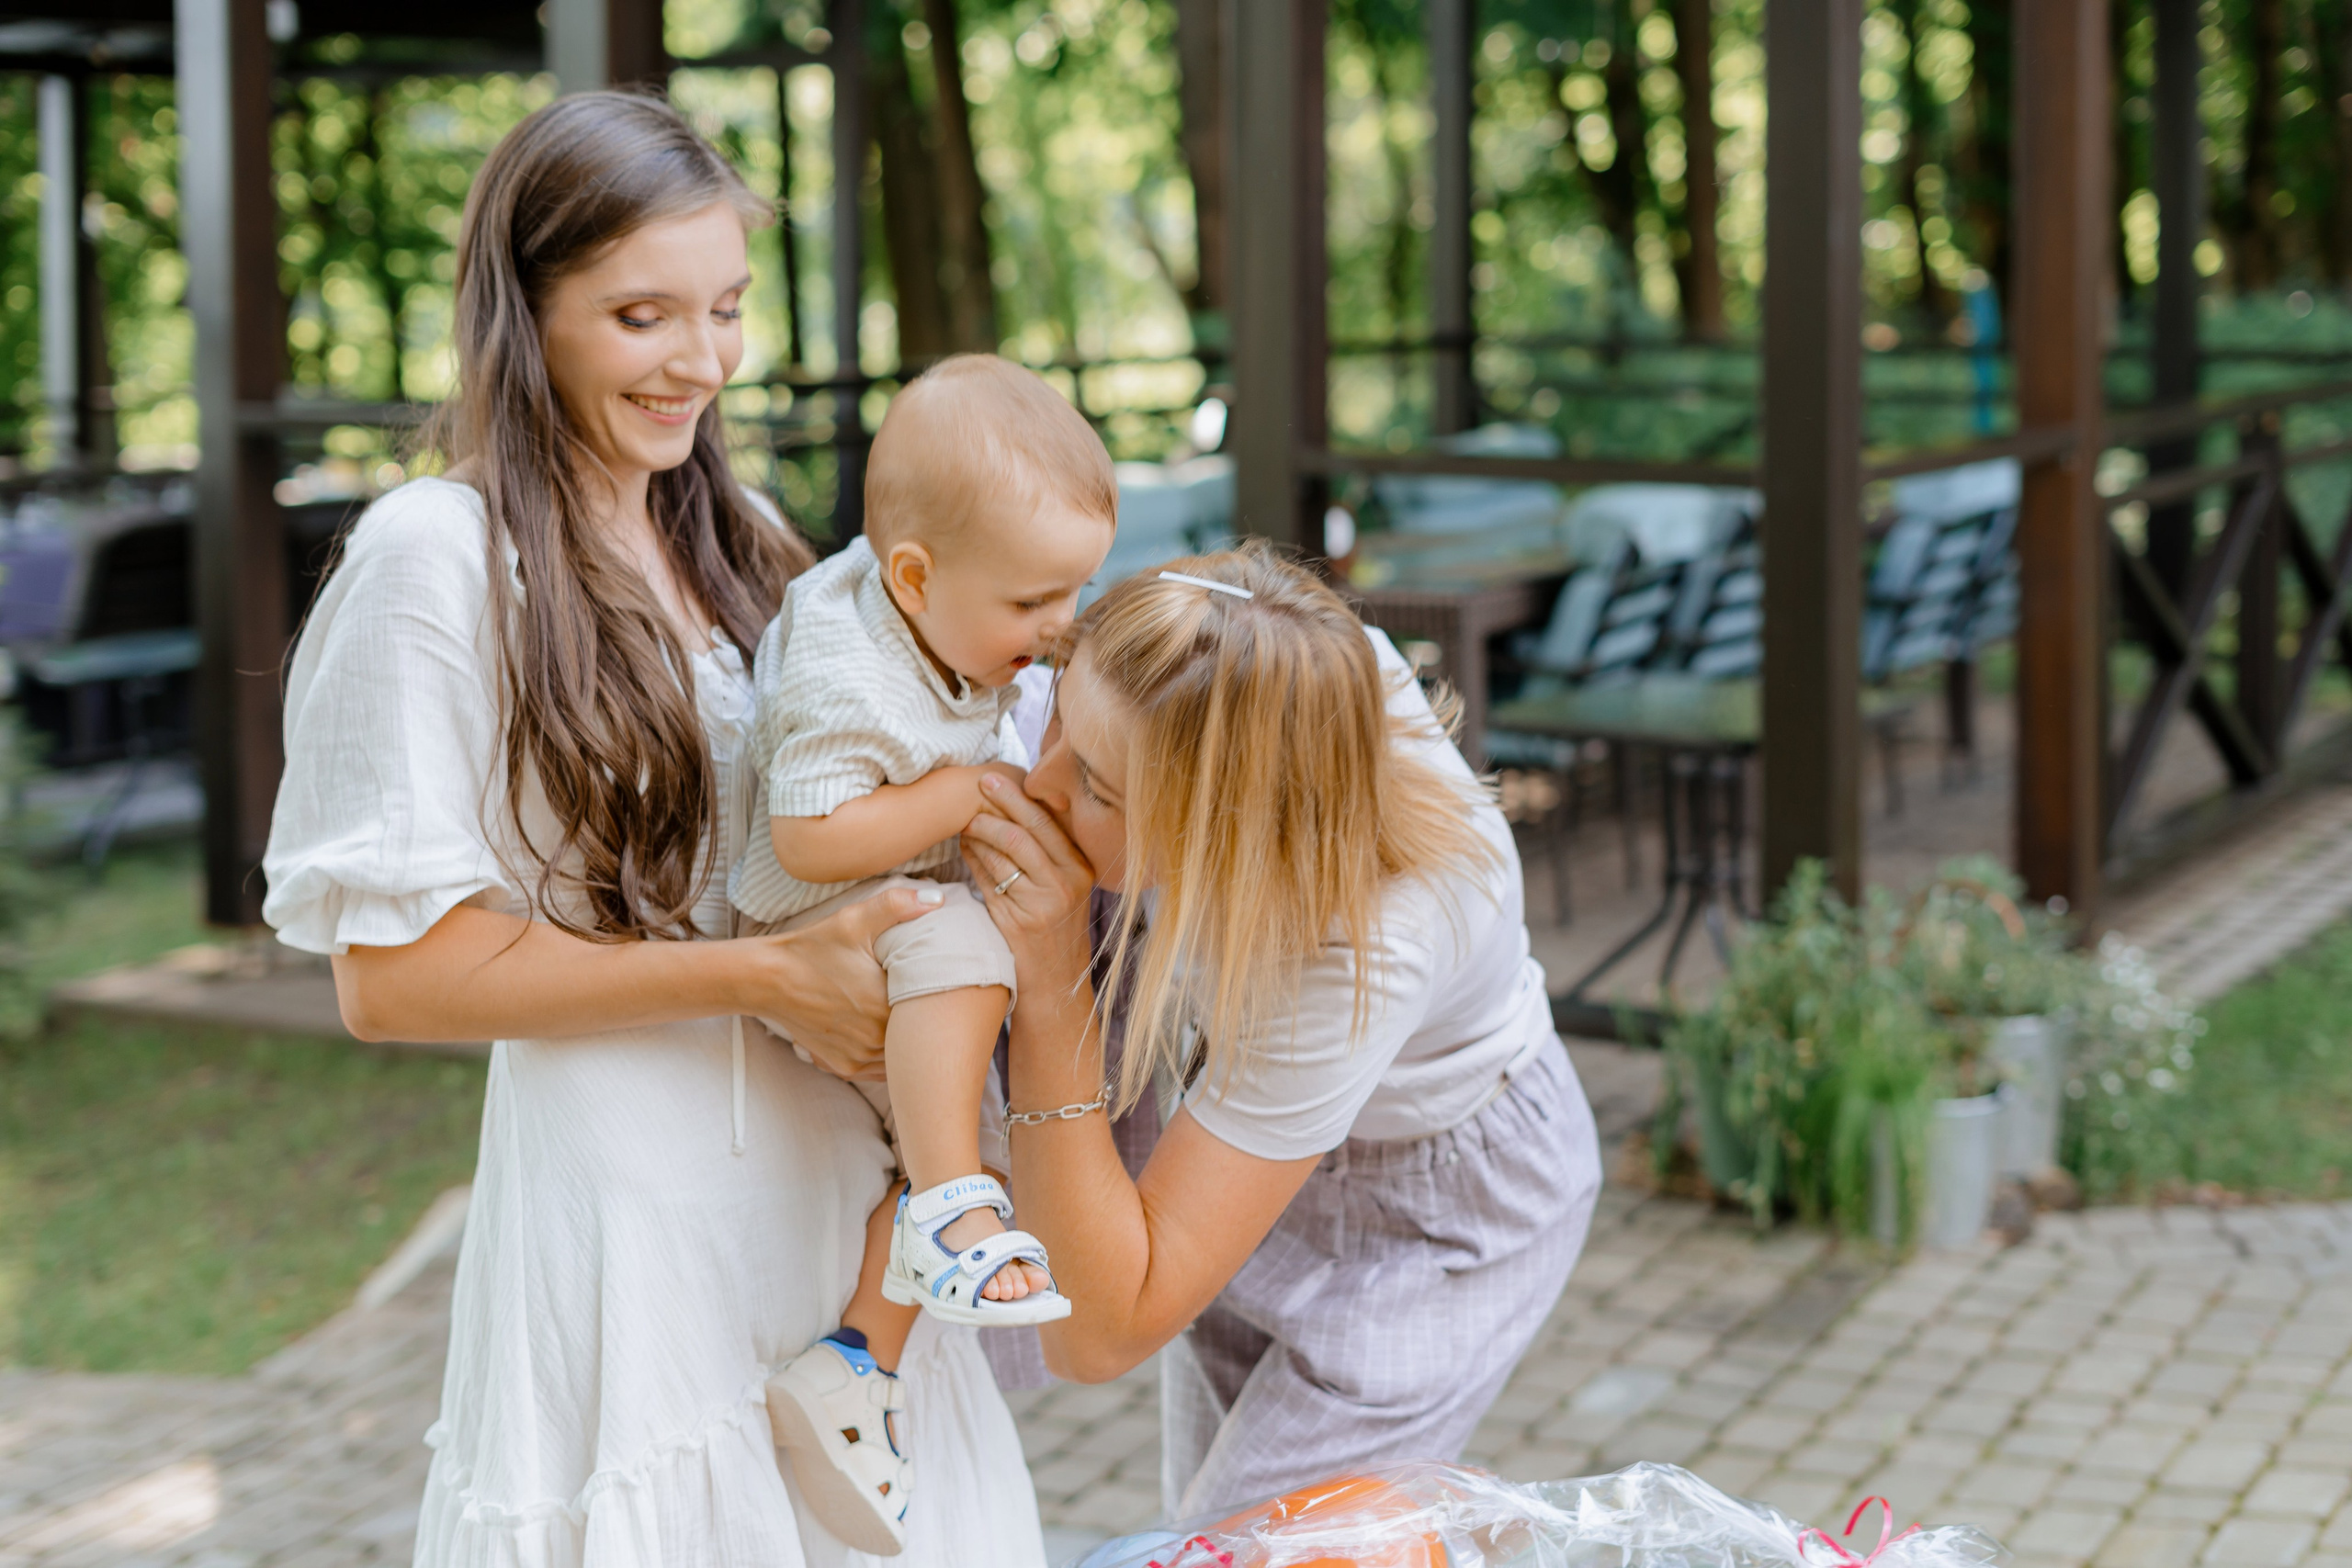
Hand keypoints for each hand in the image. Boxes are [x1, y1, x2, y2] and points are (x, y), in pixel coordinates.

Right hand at [741, 885, 945, 1081]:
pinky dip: (885, 1054)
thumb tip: (938, 898)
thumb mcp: (854, 920)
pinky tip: (886, 1033)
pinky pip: (878, 1069)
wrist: (768, 979)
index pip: (931, 1010)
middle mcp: (875, 1039)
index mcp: (885, 1006)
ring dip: (906, 1041)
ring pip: (900, 1055)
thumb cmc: (812, 949)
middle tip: (930, 1000)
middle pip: (917, 1035)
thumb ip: (897, 906)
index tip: (939, 981)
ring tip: (909, 1017)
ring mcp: (859, 1057)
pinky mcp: (844, 1066)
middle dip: (925, 1020)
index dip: (939, 997)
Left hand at [963, 773, 1095, 999]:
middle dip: (993, 807)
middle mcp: (1065, 884)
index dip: (1016, 797)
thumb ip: (1050, 853)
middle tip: (973, 789)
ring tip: (963, 821)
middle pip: (1021, 833)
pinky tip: (964, 848)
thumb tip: (1016, 807)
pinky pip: (988, 880)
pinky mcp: (1017, 921)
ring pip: (1001, 854)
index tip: (993, 779)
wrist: (1056, 983)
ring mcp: (1041, 904)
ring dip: (977, 833)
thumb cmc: (1056, 929)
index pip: (1046, 822)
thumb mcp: (1067, 889)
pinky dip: (972, 859)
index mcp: (1080, 868)